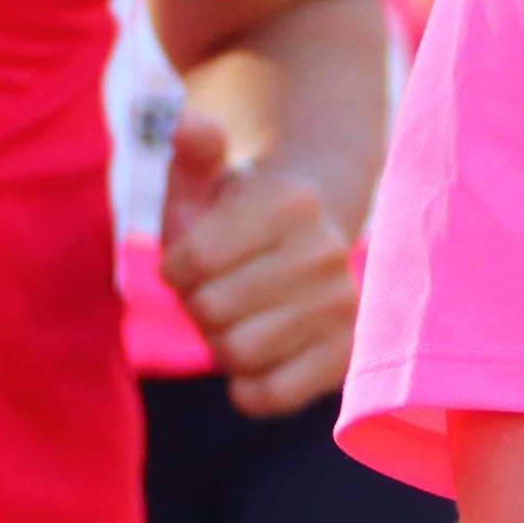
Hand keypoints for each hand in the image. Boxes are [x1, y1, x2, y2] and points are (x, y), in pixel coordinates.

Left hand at [162, 114, 358, 416]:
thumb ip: (192, 152)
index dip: (177, 266)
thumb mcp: (205, 177)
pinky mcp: (346, 356)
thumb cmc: (235, 215)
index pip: (192, 260)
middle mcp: (326, 251)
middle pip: (212, 310)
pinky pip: (269, 396)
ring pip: (238, 354)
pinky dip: (248, 387)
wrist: (310, 241)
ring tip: (240, 317)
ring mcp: (344, 305)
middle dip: (198, 305)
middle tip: (219, 289)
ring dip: (221, 343)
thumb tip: (188, 126)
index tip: (193, 257)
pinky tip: (256, 359)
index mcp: (290, 202)